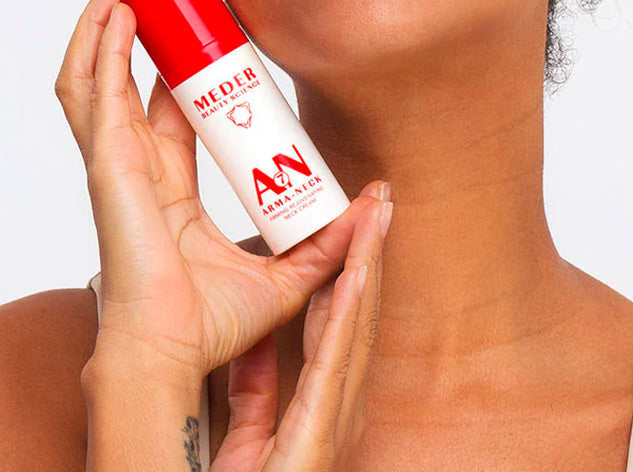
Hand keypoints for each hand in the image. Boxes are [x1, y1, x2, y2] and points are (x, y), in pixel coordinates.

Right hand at [55, 0, 390, 382]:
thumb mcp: (290, 272)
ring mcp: (114, 159)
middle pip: (128, 75)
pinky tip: (116, 7)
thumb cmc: (214, 323)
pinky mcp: (107, 160)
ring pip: (97, 74)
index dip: (182, 62)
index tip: (207, 25)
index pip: (171, 105)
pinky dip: (99, 45)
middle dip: (136, 23)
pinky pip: (94, 91)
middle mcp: (134, 163)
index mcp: (166, 182)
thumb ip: (331, 240)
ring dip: (107, 19)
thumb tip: (378, 203)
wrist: (176, 352)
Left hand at [213, 178, 391, 471]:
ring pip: (358, 324)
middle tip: (380, 198)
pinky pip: (337, 360)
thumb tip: (254, 346)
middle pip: (362, 310)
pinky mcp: (321, 429)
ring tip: (375, 215)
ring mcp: (338, 416)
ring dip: (368, 265)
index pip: (345, 317)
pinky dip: (349, 312)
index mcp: (328, 399)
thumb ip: (256, 388)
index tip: (361, 219)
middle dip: (371, 250)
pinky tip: (355, 274)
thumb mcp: (253, 433)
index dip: (356, 264)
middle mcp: (342, 403)